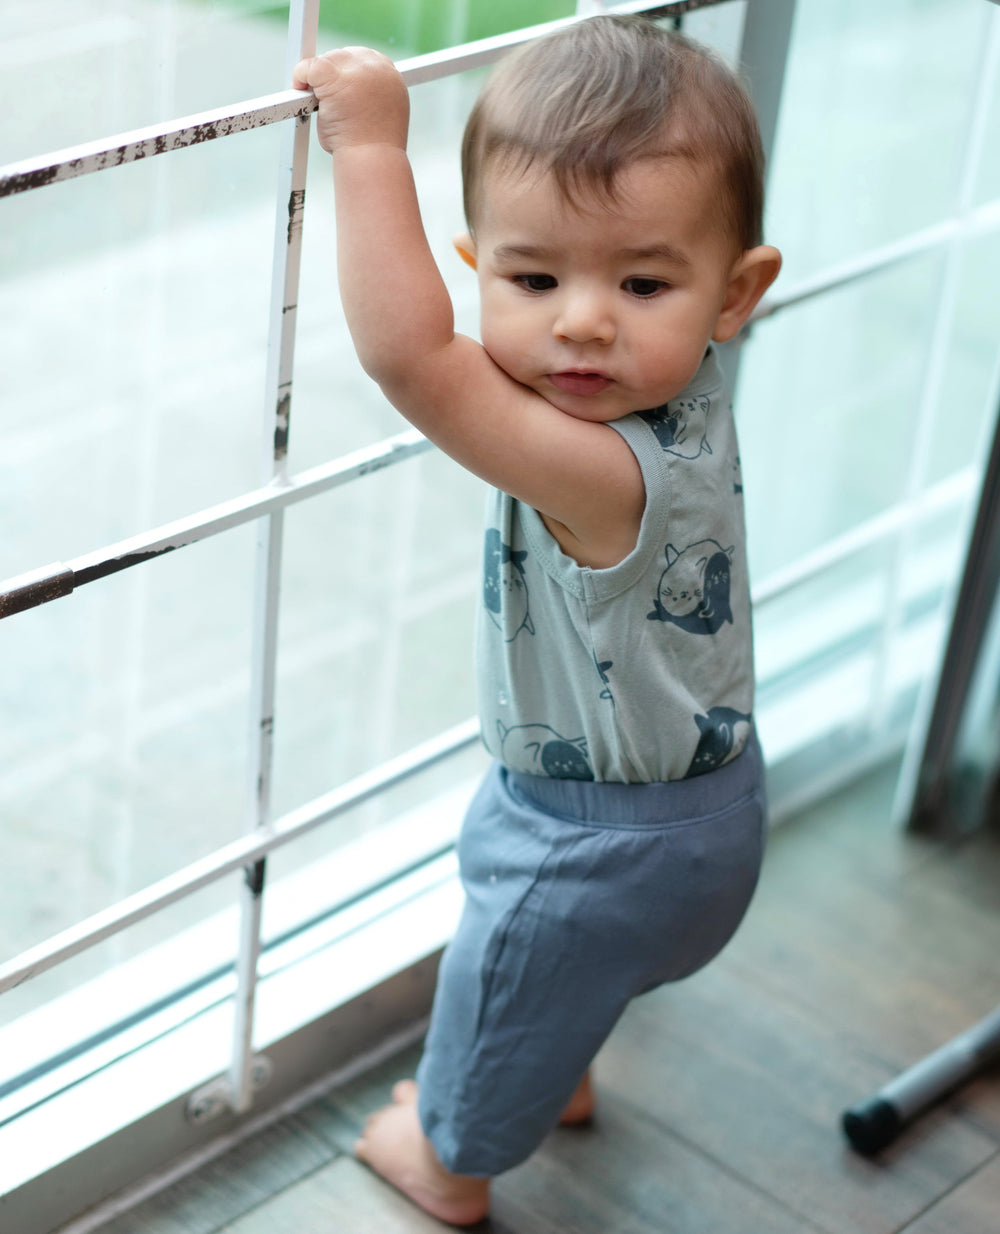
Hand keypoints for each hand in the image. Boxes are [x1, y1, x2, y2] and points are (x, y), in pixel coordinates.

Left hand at [292, 47, 409, 154]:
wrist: (372, 161)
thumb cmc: (374, 149)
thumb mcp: (380, 115)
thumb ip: (368, 95)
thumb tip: (344, 90)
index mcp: (391, 76)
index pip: (365, 59)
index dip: (349, 74)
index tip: (340, 91)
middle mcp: (377, 66)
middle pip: (345, 56)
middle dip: (333, 77)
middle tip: (330, 103)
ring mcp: (356, 68)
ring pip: (327, 60)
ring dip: (320, 82)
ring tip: (326, 109)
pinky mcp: (332, 75)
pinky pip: (310, 66)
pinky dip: (301, 76)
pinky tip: (301, 91)